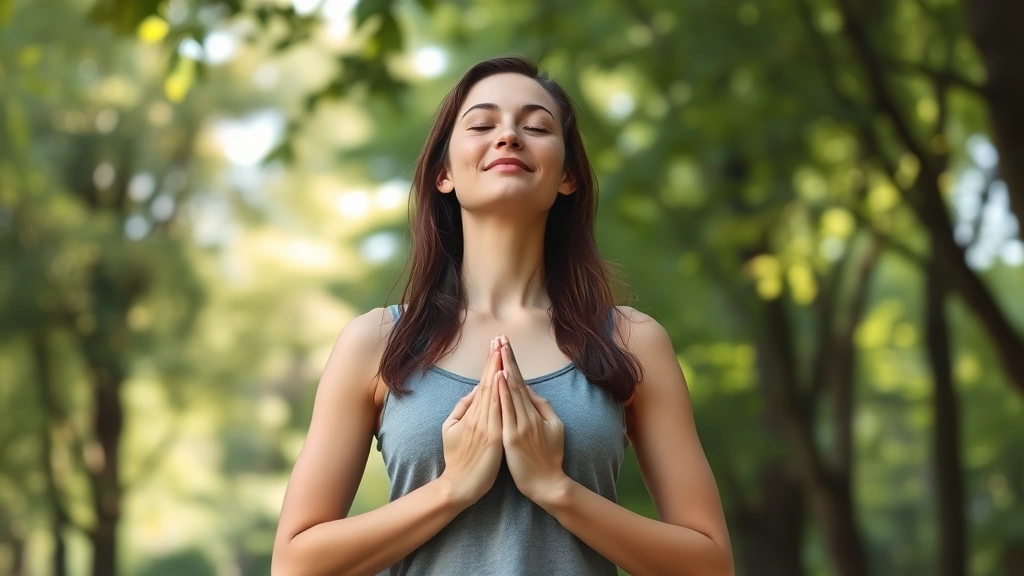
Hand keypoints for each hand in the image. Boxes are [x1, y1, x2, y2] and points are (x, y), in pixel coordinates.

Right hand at [439, 338, 504, 506]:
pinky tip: (504, 379)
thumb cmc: (457, 458)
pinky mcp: (494, 438)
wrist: (460, 485)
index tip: (495, 346)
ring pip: (494, 393)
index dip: (490, 364)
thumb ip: (462, 408)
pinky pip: (499, 411)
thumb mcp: (451, 429)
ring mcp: (487, 426)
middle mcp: (479, 417)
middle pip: (490, 383)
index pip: (484, 384)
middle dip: (495, 360)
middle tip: (500, 340)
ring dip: (500, 370)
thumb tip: (474, 390)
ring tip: (503, 351)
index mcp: (471, 414)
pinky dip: (502, 394)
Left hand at [496, 335, 568, 506]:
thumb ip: (543, 408)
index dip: (513, 363)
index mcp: (535, 412)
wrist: (547, 484)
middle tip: (500, 338)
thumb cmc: (550, 457)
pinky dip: (502, 393)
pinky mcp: (512, 438)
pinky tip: (498, 379)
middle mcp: (527, 415)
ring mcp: (520, 425)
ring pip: (510, 392)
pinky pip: (506, 411)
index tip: (505, 345)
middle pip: (514, 381)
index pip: (520, 382)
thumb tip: (531, 391)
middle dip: (507, 358)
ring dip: (503, 369)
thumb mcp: (555, 428)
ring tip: (498, 350)